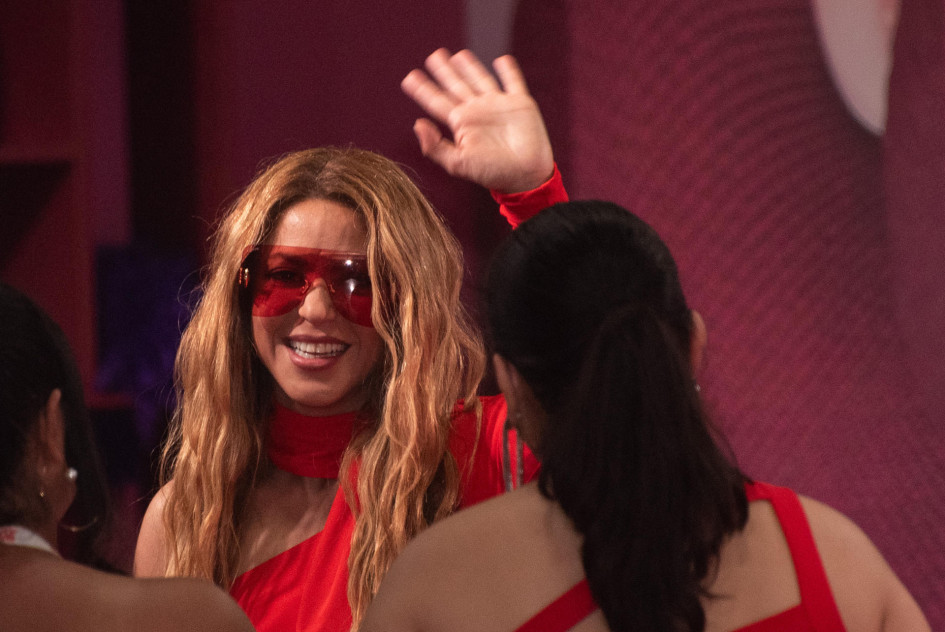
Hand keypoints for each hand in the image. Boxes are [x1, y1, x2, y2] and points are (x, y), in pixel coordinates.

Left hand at [401, 48, 553, 193]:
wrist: (525, 176)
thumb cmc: (491, 173)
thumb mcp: (458, 164)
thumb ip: (435, 147)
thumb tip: (417, 124)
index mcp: (461, 123)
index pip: (437, 102)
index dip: (423, 89)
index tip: (409, 78)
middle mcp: (477, 111)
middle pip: (456, 85)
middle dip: (444, 71)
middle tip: (433, 56)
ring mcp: (498, 106)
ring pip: (481, 79)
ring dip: (470, 66)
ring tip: (458, 55)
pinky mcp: (520, 104)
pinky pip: (513, 82)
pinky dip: (508, 71)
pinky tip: (501, 60)